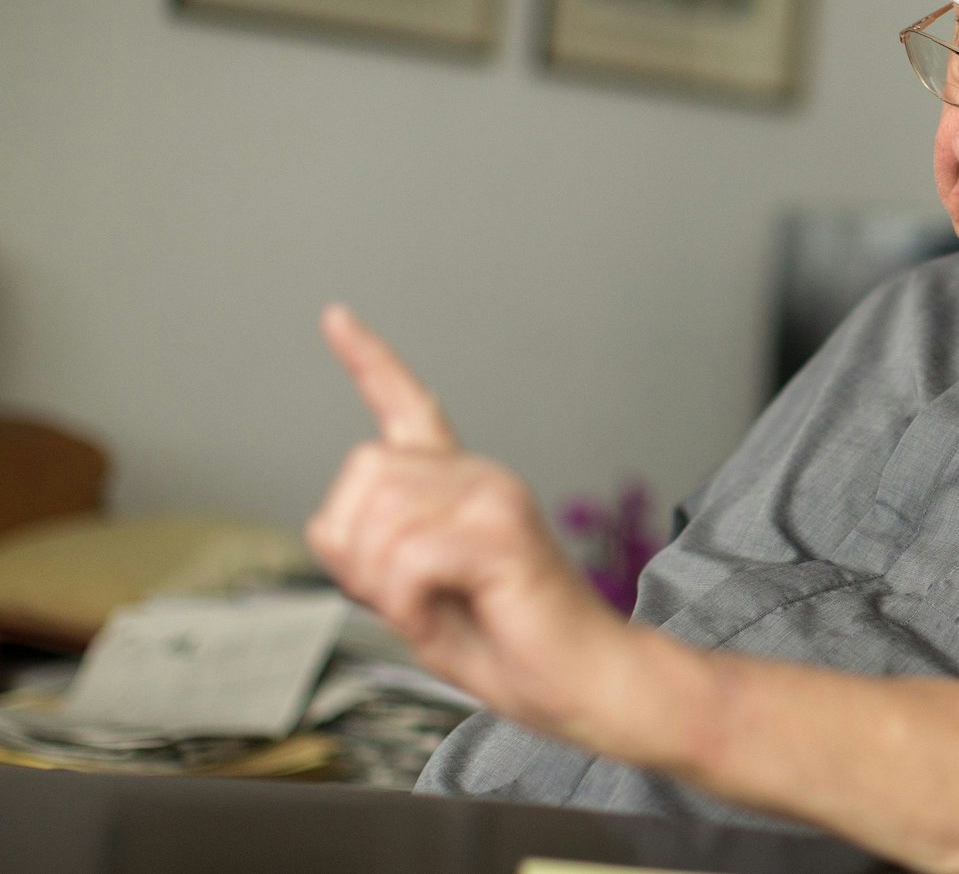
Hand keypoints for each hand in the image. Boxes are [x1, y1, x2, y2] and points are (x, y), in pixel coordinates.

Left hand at [308, 304, 635, 742]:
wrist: (587, 684)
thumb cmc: (514, 649)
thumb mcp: (418, 601)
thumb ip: (375, 557)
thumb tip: (330, 526)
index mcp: (462, 487)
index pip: (410, 406)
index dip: (369, 361)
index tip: (336, 317)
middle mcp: (479, 477)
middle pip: (361, 474)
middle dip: (355, 550)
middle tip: (406, 597)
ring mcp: (494, 497)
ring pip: (377, 519)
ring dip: (383, 584)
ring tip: (433, 609)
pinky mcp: (503, 531)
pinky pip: (406, 559)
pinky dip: (406, 604)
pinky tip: (442, 615)